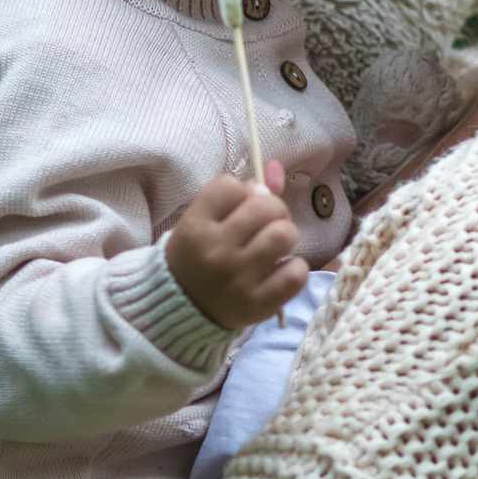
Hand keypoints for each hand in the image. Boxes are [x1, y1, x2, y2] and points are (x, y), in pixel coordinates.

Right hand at [165, 161, 306, 329]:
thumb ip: (238, 195)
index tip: (240, 206)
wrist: (181, 311)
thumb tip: (275, 167)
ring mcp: (237, 280)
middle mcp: (215, 252)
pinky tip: (281, 269)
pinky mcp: (257, 305)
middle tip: (266, 223)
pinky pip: (296, 273)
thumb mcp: (204, 222)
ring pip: (283, 234)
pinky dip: (295, 267)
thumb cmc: (197, 257)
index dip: (242, 190)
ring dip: (285, 234)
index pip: (229, 185)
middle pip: (264, 206)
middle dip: (273, 209)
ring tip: (274, 244)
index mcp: (194, 227)